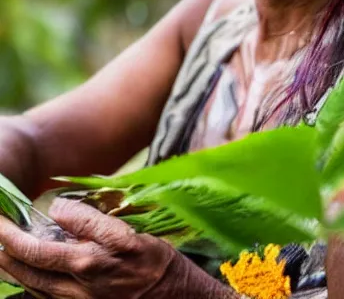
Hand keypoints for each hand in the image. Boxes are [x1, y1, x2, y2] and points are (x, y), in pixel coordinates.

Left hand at [0, 198, 233, 298]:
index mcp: (84, 264)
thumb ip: (88, 220)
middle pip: (26, 274)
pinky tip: (32, 275)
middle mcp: (74, 288)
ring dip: (14, 270)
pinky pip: (47, 298)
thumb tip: (56, 207)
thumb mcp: (125, 232)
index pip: (33, 251)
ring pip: (33, 288)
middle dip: (4, 255)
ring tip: (5, 253)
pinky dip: (32, 284)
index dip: (10, 236)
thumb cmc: (152, 261)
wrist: (173, 297)